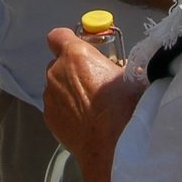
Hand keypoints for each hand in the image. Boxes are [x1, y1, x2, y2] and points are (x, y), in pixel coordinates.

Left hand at [43, 27, 146, 181]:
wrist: (111, 144)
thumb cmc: (124, 104)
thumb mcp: (132, 76)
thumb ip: (120, 66)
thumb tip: (128, 68)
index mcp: (75, 55)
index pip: (57, 36)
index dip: (67, 40)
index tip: (80, 48)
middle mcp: (56, 73)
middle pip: (58, 64)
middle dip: (72, 70)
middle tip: (94, 82)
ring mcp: (50, 97)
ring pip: (57, 88)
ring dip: (69, 92)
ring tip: (91, 107)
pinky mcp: (49, 120)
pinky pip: (57, 108)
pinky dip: (67, 111)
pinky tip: (84, 122)